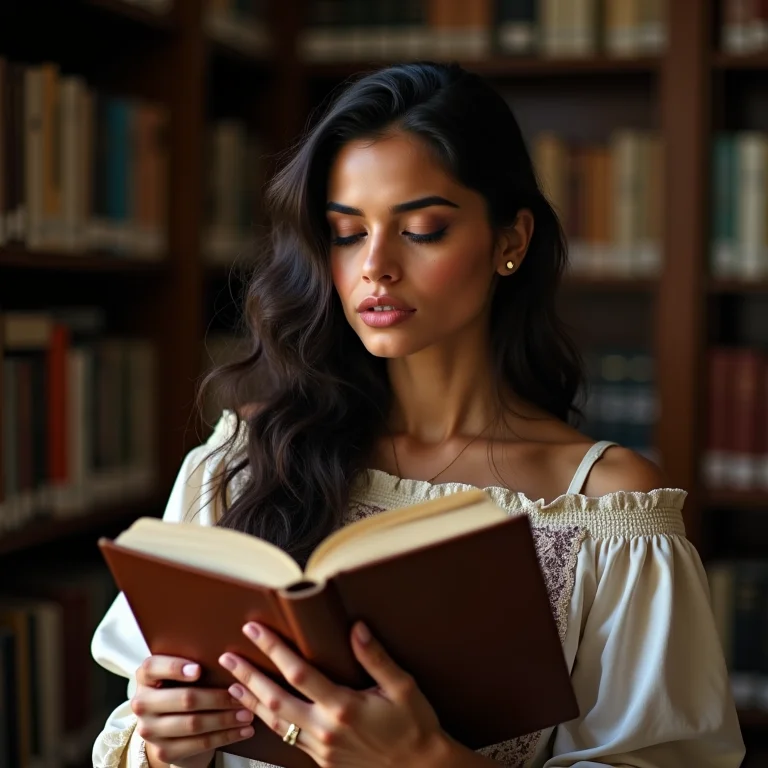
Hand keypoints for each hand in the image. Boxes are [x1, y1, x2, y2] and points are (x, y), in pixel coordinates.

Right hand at [131, 654, 255, 767]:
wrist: (172, 727)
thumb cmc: (184, 686)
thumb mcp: (182, 672)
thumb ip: (195, 659)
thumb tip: (230, 653)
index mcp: (145, 677)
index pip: (152, 667)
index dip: (174, 668)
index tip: (199, 669)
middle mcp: (142, 703)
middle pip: (183, 699)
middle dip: (217, 698)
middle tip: (242, 693)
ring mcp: (150, 730)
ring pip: (194, 724)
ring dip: (225, 719)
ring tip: (248, 713)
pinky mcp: (164, 751)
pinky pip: (199, 744)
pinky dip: (225, 736)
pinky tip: (244, 730)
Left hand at [218, 621, 449, 767]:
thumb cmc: (414, 724)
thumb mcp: (402, 687)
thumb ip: (376, 657)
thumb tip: (356, 628)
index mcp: (343, 707)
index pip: (298, 673)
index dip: (274, 649)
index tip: (255, 630)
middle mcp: (326, 729)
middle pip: (275, 700)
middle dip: (249, 676)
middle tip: (228, 657)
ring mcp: (321, 748)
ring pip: (276, 724)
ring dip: (252, 701)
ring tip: (233, 683)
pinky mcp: (322, 760)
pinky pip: (288, 740)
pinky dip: (269, 723)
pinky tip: (260, 712)